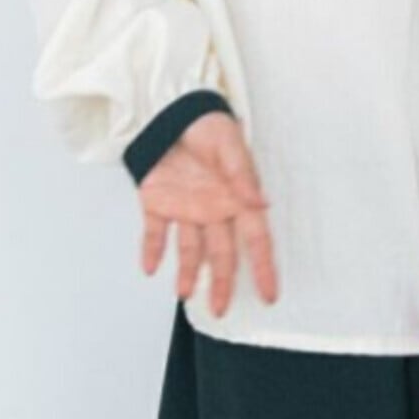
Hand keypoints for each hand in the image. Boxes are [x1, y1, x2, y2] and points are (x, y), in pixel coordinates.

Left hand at [137, 111, 278, 315]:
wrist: (171, 109)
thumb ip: (243, 176)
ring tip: (183, 293)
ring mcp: (185, 208)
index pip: (254, 239)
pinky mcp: (157, 202)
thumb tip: (262, 203)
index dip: (261, 266)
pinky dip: (151, 248)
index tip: (268, 293)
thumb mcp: (230, 146)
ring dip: (186, 271)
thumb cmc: (209, 124)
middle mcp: (213, 209)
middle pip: (221, 253)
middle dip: (221, 282)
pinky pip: (154, 231)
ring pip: (188, 248)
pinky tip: (150, 267)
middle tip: (220, 309)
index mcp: (236, 198)